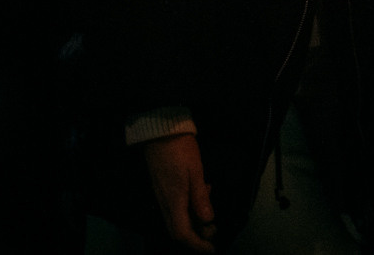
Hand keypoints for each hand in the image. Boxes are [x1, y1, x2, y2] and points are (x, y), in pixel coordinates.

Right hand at [144, 134, 215, 251]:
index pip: (182, 234)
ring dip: (195, 220)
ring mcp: (162, 196)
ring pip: (177, 219)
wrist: (160, 130)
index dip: (196, 244)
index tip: (211, 248)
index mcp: (173, 200)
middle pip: (178, 231)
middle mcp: (165, 202)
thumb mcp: (196, 171)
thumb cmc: (180, 148)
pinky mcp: (163, 188)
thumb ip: (200, 197)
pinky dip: (190, 207)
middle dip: (197, 235)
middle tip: (213, 228)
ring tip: (209, 207)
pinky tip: (202, 192)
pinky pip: (176, 207)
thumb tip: (207, 220)